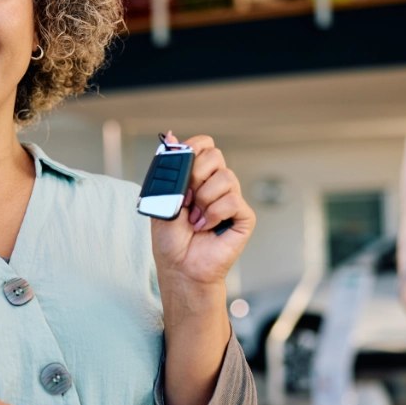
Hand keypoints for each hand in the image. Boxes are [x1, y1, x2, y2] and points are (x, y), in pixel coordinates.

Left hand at [150, 132, 254, 291]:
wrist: (180, 268)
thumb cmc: (171, 239)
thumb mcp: (162, 199)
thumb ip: (169, 168)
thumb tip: (171, 136)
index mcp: (198, 177)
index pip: (204, 144)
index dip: (194, 149)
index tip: (182, 167)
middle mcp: (216, 185)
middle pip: (216, 155)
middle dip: (196, 175)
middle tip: (186, 199)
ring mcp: (231, 199)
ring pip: (226, 177)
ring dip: (203, 200)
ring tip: (196, 219)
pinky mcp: (243, 216)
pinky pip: (232, 200)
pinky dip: (214, 214)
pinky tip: (206, 227)